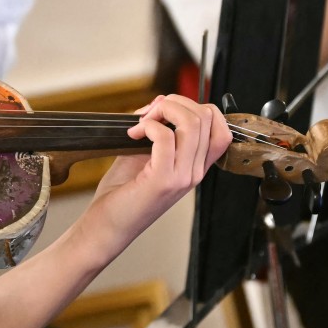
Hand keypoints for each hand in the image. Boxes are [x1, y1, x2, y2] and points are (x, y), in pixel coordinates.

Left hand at [74, 95, 230, 266]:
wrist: (107, 226)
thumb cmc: (122, 193)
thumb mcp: (142, 153)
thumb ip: (156, 128)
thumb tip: (160, 102)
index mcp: (194, 166)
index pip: (220, 127)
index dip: (196, 108)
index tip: (166, 112)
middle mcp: (195, 172)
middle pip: (207, 118)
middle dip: (175, 103)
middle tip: (148, 115)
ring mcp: (182, 177)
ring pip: (192, 123)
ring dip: (163, 111)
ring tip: (141, 123)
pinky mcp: (163, 180)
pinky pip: (166, 137)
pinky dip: (149, 126)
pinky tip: (133, 134)